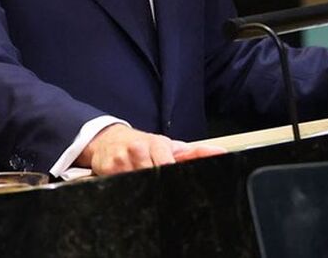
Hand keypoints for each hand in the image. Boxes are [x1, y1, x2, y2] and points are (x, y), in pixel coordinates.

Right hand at [77, 123, 224, 174]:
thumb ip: (195, 152)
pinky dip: (128, 189)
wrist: (110, 138)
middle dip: (159, 184)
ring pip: (137, 183)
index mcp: (157, 143)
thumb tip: (220, 152)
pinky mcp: (107, 170)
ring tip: (145, 182)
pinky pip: (121, 186)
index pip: (167, 165)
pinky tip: (131, 185)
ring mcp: (121, 160)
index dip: (171, 176)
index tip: (173, 183)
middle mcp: (138, 149)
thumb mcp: (169, 146)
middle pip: (153, 176)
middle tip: (161, 188)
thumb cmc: (145, 144)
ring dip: (143, 187)